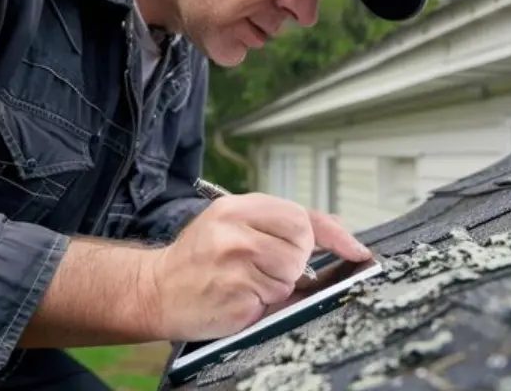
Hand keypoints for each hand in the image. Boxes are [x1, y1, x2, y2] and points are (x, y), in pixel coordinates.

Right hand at [140, 193, 370, 340]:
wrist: (154, 288)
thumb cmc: (198, 256)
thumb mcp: (232, 223)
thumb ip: (280, 222)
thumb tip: (335, 229)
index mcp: (238, 208)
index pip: (301, 217)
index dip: (334, 235)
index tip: (356, 250)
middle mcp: (237, 231)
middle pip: (301, 246)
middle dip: (294, 260)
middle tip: (266, 265)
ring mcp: (236, 265)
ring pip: (290, 276)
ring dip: (278, 285)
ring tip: (247, 281)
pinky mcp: (235, 297)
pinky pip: (274, 301)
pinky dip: (263, 303)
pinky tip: (239, 296)